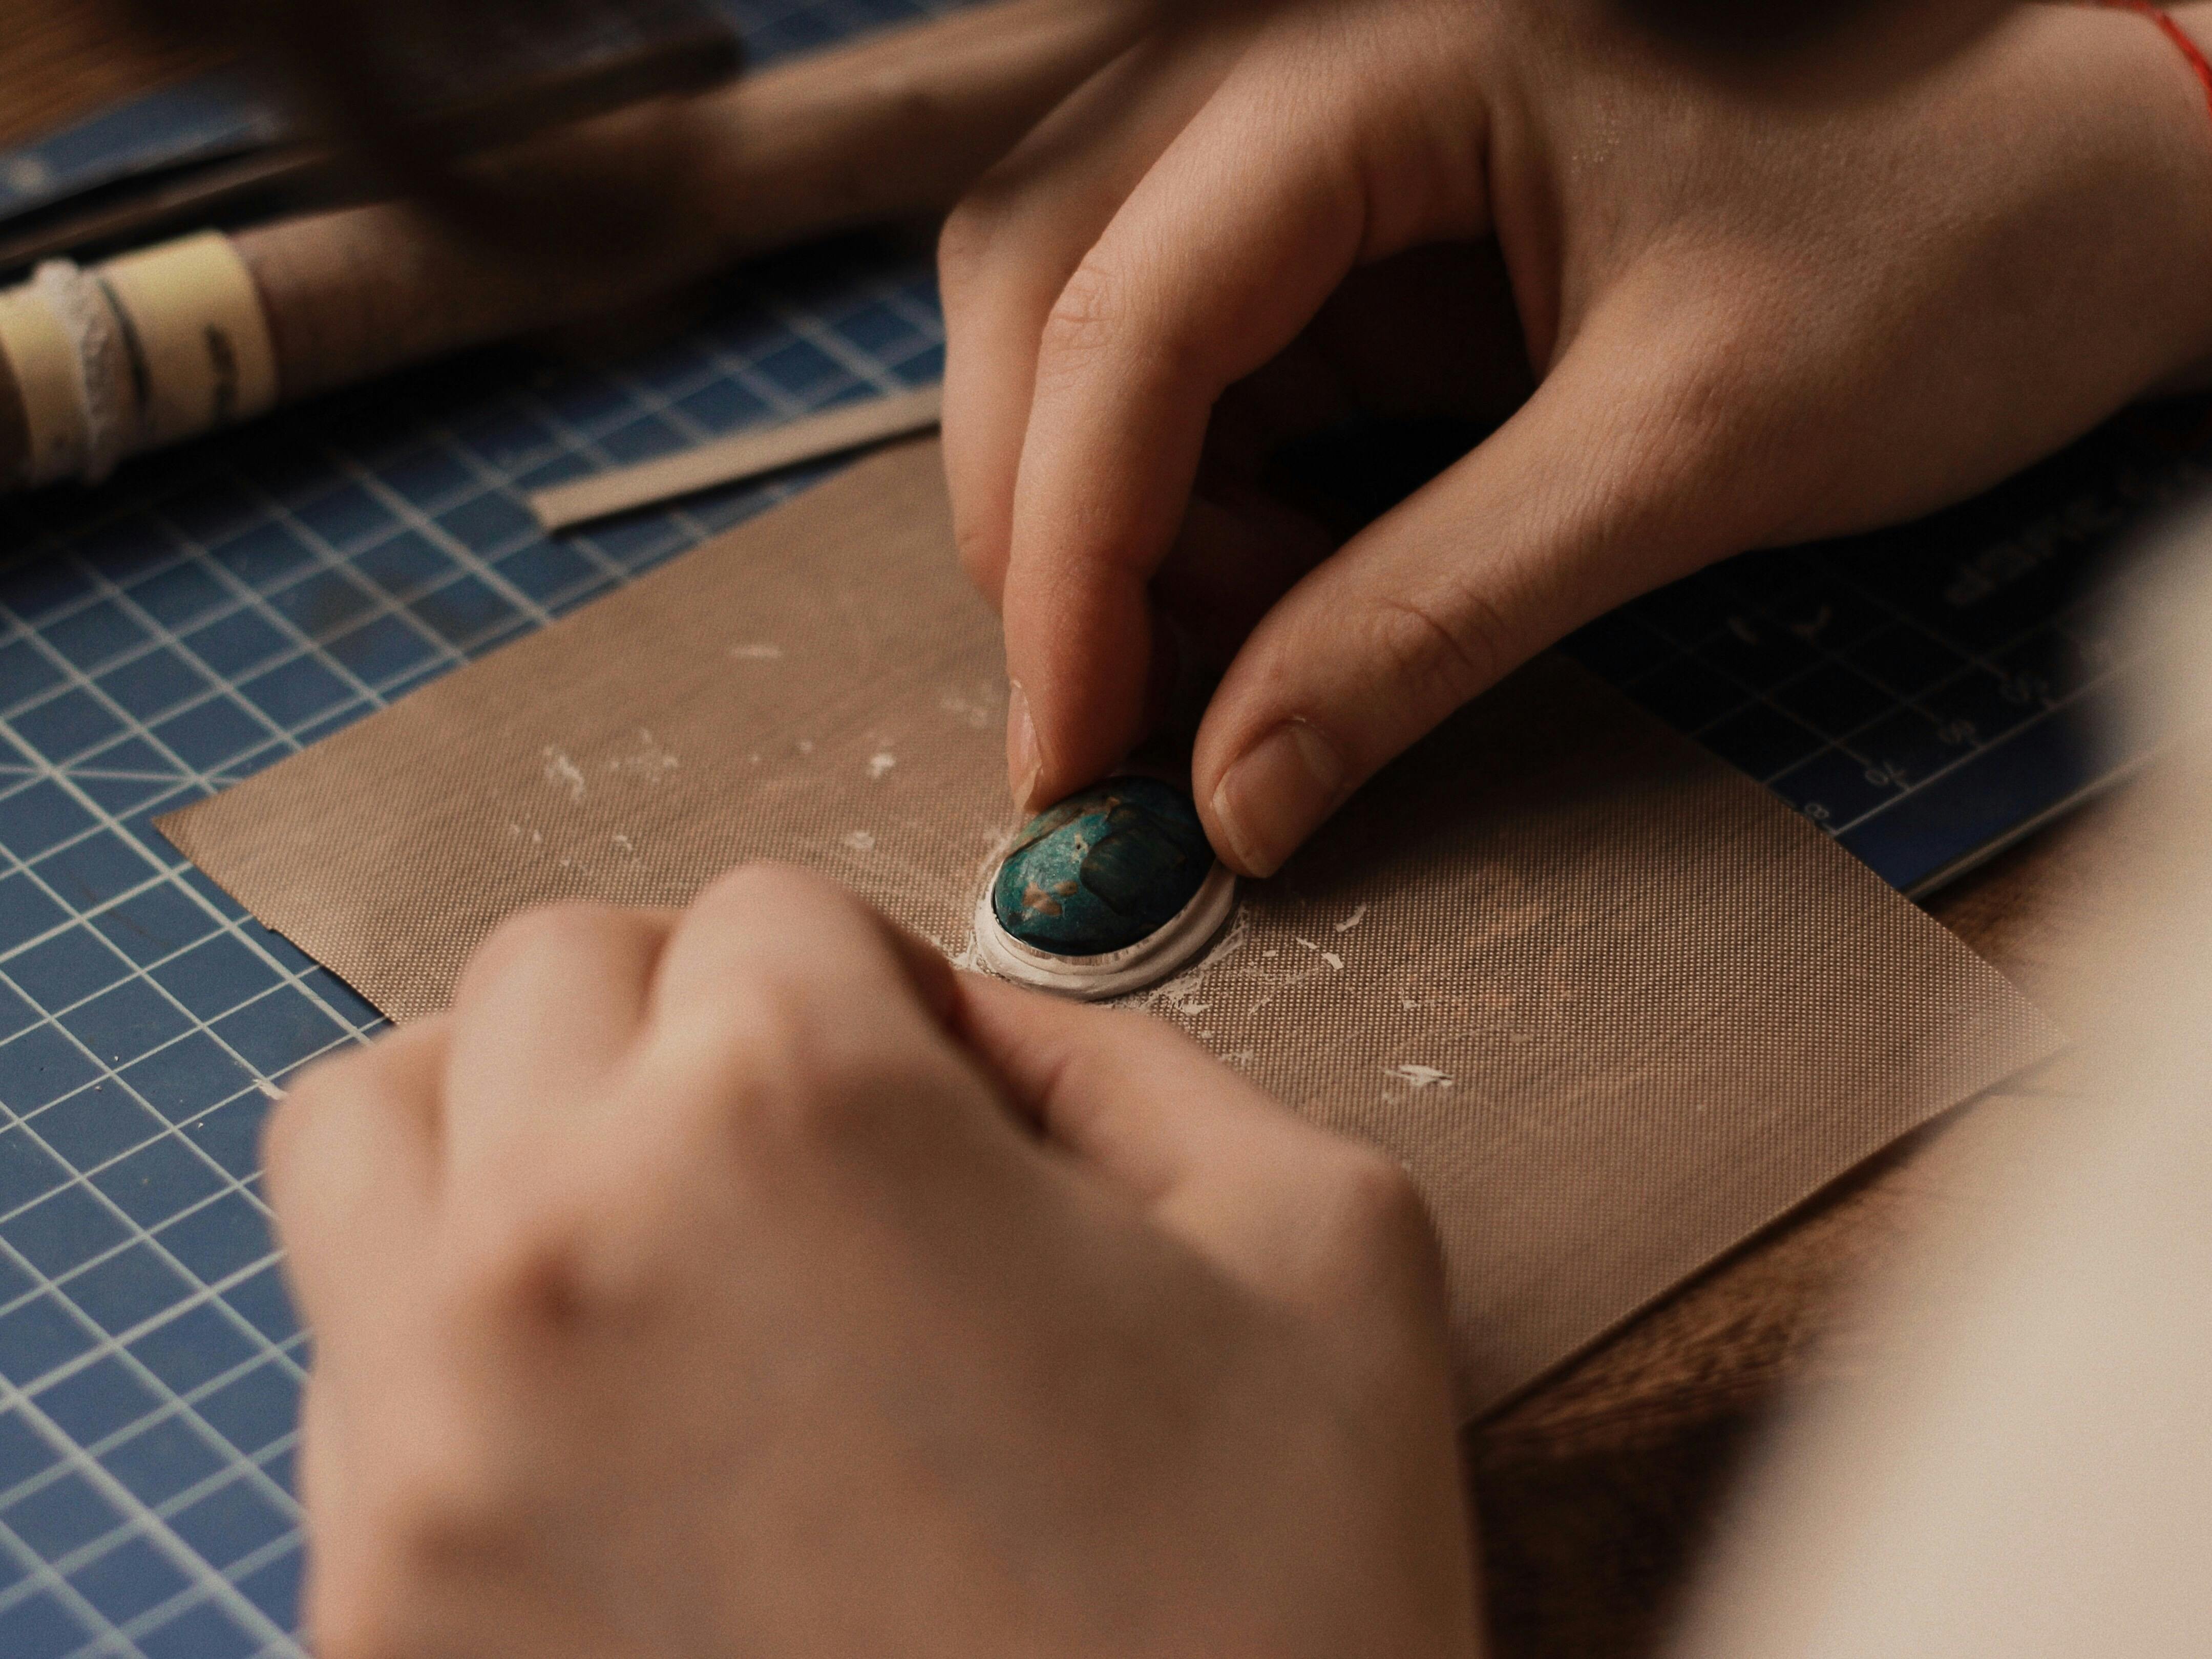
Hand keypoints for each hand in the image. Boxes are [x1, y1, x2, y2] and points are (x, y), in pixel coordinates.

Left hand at [268, 865, 1477, 1658]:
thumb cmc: (1270, 1617)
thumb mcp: (1320, 1246)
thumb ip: (1131, 1062)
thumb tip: (974, 1026)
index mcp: (793, 1116)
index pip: (765, 913)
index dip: (880, 988)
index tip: (928, 1094)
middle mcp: (560, 1251)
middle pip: (538, 981)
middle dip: (685, 1018)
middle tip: (797, 1140)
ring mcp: (427, 1452)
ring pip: (365, 1140)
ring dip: (505, 1134)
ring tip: (649, 1237)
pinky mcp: (376, 1629)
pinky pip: (350, 1387)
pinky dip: (466, 1348)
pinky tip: (624, 1438)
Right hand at [939, 0, 2211, 872]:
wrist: (2065, 197)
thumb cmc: (1934, 255)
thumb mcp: (1683, 456)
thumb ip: (1434, 619)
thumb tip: (1238, 797)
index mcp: (1378, 72)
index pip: (1130, 314)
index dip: (1069, 555)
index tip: (1075, 752)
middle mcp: (1307, 90)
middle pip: (1045, 302)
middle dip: (1051, 539)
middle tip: (1115, 736)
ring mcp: (1319, 174)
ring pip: (1086, 348)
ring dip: (1107, 539)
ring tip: (1218, 682)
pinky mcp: (1355, 264)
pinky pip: (1193, 397)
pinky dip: (1188, 532)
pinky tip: (1264, 621)